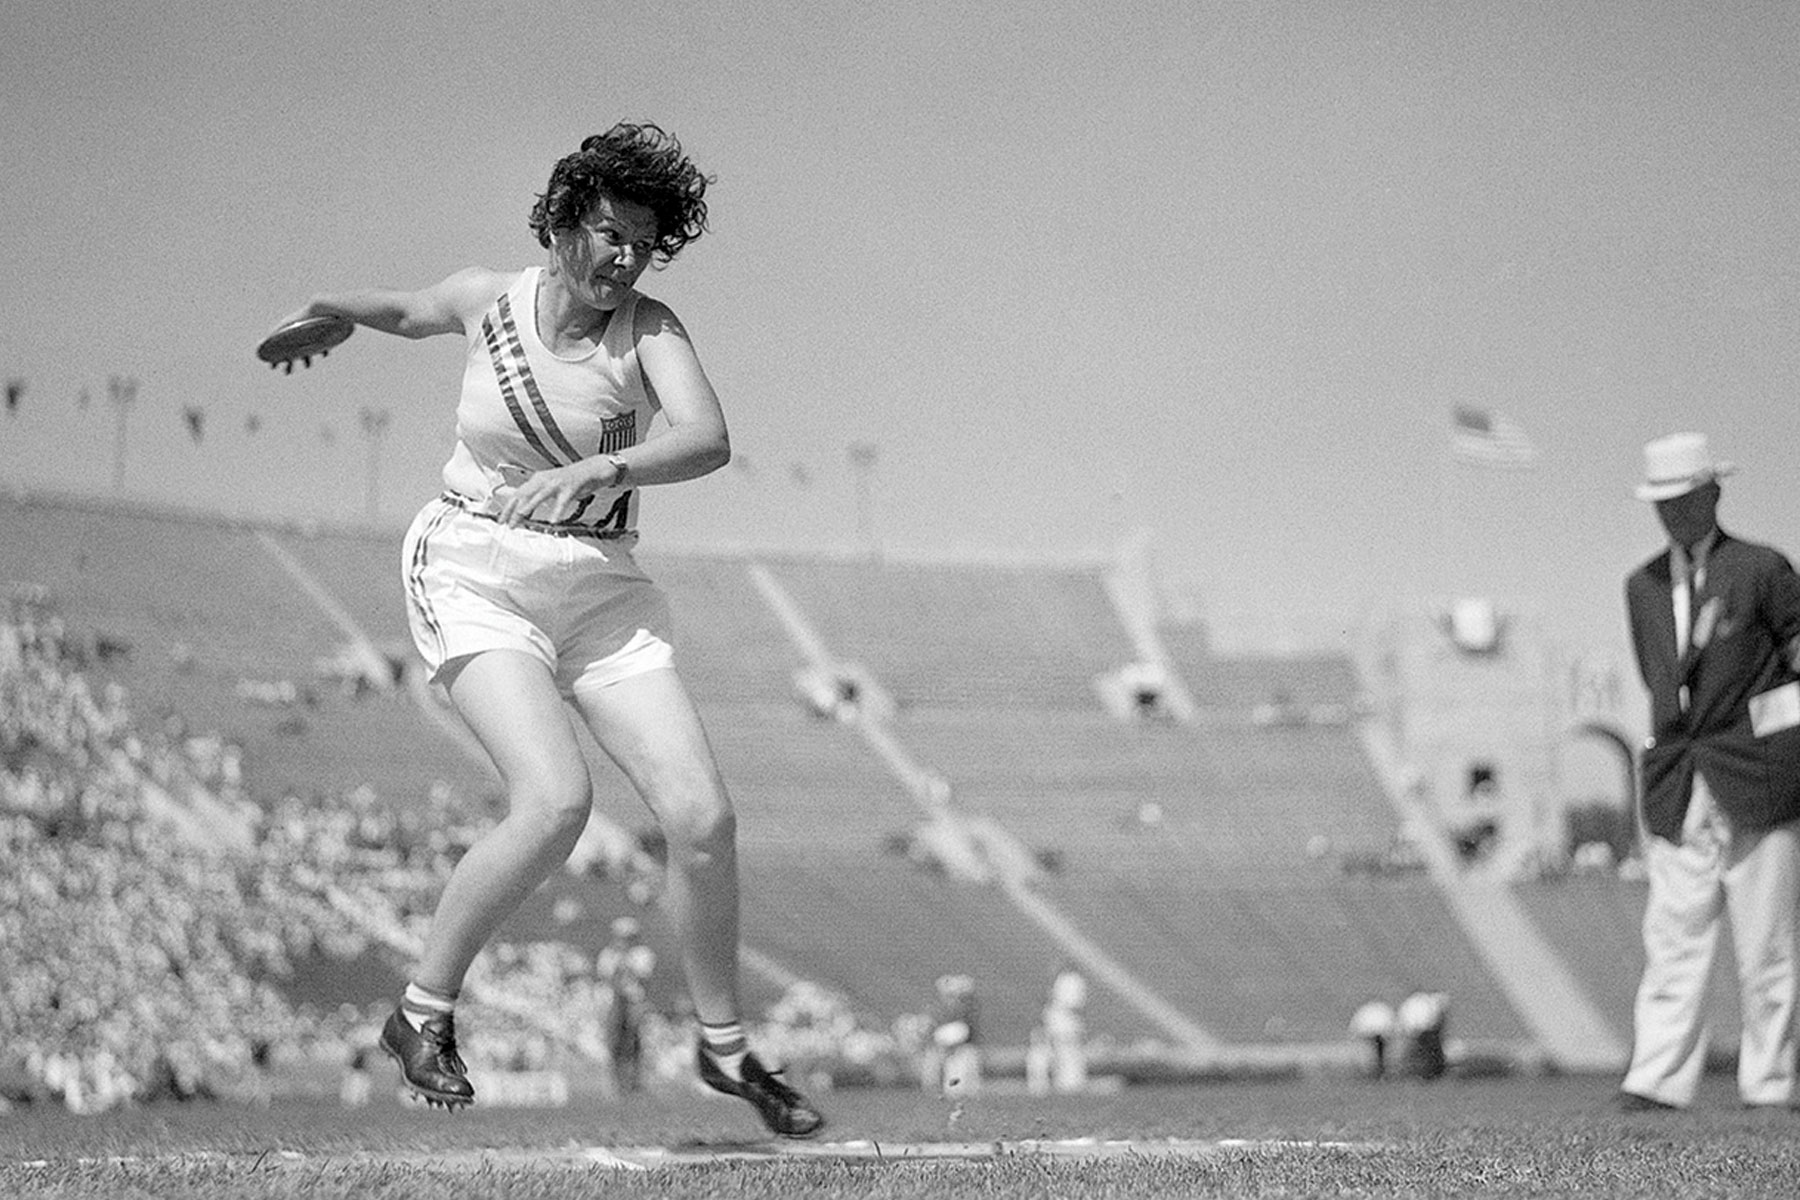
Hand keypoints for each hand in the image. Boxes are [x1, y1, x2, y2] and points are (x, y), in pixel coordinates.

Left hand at [494, 459, 617, 525]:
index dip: (508, 507)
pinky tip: (554, 521)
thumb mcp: (551, 488)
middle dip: (514, 509)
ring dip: (530, 506)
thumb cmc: (572, 482)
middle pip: (525, 494)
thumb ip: (537, 497)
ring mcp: (557, 482)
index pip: (518, 494)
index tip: (501, 520)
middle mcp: (544, 479)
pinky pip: (562, 501)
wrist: (592, 469)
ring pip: (540, 495)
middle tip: (508, 524)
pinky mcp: (570, 487)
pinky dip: (557, 511)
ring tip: (522, 516)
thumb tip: (522, 510)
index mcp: (538, 480)